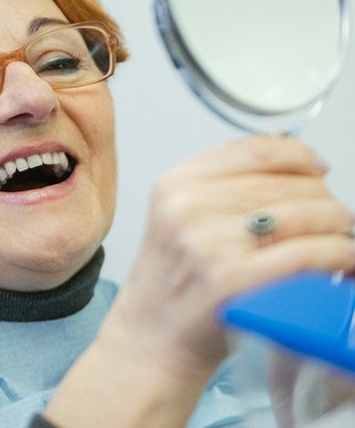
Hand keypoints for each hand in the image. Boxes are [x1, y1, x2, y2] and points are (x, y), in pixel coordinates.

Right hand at [44, 136, 354, 427]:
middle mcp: (189, 206)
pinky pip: (311, 253)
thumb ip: (222, 187)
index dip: (298, 154)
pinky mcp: (235, 280)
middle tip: (332, 217)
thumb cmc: (170, 282)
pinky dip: (340, 255)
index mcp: (176, 184)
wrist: (150, 337)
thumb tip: (293, 166)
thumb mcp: (178, 217)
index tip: (316, 166)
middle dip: (324, 198)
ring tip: (340, 238)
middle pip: (288, 181)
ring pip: (308, 213)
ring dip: (339, 226)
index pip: (254, 149)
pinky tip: (343, 263)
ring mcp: (210, 243)